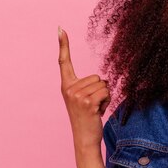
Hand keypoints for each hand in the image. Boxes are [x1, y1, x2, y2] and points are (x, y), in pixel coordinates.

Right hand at [58, 26, 110, 148]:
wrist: (85, 138)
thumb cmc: (87, 119)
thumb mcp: (83, 100)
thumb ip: (87, 87)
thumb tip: (104, 80)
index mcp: (66, 86)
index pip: (64, 62)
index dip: (63, 45)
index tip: (60, 29)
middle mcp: (69, 88)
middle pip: (97, 76)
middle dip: (101, 90)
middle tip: (93, 105)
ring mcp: (77, 95)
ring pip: (103, 84)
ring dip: (105, 96)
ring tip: (96, 109)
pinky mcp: (87, 102)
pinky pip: (106, 92)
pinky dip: (107, 101)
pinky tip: (99, 111)